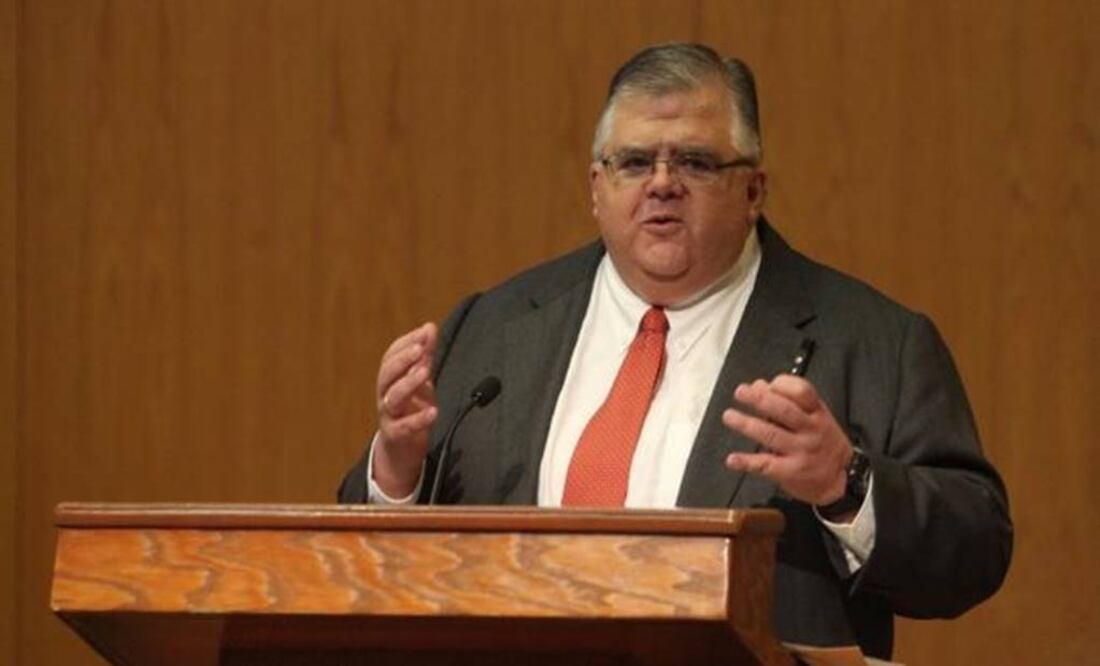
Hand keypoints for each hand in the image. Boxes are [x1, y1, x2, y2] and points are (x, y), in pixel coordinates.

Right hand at [372, 322, 438, 497]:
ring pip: (392, 397)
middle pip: (387, 373)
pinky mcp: (396, 435)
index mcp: (390, 378)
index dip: (407, 342)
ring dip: (408, 383)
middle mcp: (385, 394)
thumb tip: (429, 327)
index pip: (391, 355)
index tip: (425, 331)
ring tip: (425, 373)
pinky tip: (433, 411)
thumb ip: (425, 355)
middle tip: (420, 348)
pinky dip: (418, 419)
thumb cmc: (410, 408)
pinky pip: (404, 427)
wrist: (401, 448)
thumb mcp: (419, 380)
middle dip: (403, 359)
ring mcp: (389, 415)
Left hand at [722, 375, 852, 508]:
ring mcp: (801, 451)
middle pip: (785, 411)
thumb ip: (787, 400)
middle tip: (740, 392)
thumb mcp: (813, 417)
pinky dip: (747, 462)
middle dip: (759, 399)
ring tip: (729, 416)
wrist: (838, 479)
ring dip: (747, 424)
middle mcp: (811, 430)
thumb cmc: (822, 442)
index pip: (803, 392)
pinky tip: (732, 459)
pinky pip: (766, 465)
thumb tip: (758, 385)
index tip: (763, 384)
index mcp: (817, 413)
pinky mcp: (791, 472)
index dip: (781, 385)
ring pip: (771, 435)